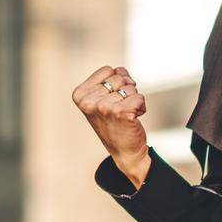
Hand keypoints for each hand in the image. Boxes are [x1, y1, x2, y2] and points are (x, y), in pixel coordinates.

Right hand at [71, 64, 149, 182]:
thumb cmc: (115, 122)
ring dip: (133, 100)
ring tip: (125, 115)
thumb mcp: (103, 98)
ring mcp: (104, 107)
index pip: (108, 69)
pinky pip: (139, 97)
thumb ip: (110, 79)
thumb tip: (125, 74)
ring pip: (130, 87)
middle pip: (120, 76)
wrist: (125, 152)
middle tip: (120, 109)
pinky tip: (133, 119)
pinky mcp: (120, 113)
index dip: (116, 82)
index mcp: (80, 94)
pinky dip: (141, 107)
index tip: (112, 99)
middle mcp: (89, 101)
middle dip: (126, 90)